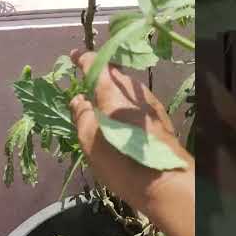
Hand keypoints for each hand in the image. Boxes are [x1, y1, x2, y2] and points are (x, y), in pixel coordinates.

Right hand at [68, 49, 194, 235]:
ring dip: (114, 88)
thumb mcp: (89, 138)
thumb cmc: (119, 158)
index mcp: (112, 90)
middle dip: (100, 73)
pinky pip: (137, 100)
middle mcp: (133, 90)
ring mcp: (150, 102)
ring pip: (128, 87)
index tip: (73, 56)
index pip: (95, 64)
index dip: (82, 58)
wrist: (163, 179)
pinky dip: (125, 101)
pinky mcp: (160, 116)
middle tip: (87, 81)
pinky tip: (122, 115)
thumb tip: (78, 99)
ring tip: (103, 100)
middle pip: (115, 72)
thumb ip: (81, 114)